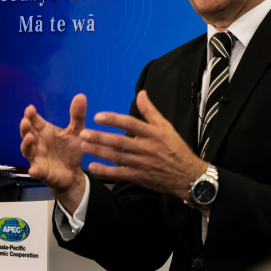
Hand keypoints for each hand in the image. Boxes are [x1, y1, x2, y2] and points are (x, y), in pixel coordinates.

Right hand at [20, 95, 88, 211]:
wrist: (73, 173)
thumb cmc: (70, 151)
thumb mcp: (76, 132)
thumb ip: (77, 116)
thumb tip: (81, 96)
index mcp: (44, 131)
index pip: (34, 121)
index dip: (31, 115)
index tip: (31, 109)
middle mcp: (38, 143)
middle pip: (26, 133)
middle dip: (25, 128)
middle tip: (26, 121)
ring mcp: (37, 157)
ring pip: (27, 150)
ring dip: (26, 145)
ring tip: (29, 139)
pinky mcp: (41, 171)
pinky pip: (35, 170)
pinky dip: (34, 170)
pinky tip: (34, 169)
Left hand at [80, 90, 208, 207]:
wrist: (187, 175)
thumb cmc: (175, 148)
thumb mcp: (166, 126)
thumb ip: (150, 111)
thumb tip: (141, 93)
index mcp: (153, 133)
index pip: (130, 123)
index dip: (113, 120)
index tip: (98, 116)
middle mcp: (146, 148)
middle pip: (120, 142)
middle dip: (100, 137)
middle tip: (83, 133)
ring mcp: (142, 163)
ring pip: (117, 157)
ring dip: (99, 152)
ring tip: (84, 146)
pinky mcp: (140, 177)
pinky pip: (120, 174)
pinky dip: (106, 171)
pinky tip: (93, 166)